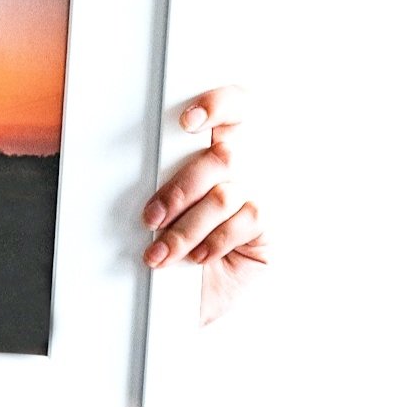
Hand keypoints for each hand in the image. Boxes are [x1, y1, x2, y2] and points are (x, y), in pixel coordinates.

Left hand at [141, 85, 268, 324]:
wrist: (183, 300)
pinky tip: (199, 257)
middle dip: (179, 191)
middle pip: (222, 156)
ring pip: (222, 196)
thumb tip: (136, 164)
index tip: (187, 122)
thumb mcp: (164, 207)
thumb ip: (165, 175)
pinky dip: (213, 242)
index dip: (217, 105)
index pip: (234, 108)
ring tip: (162, 252)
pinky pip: (244, 222)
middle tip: (151, 218)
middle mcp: (245, 168)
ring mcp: (261, 195)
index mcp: (216, 148)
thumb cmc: (171, 245)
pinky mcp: (269, 227)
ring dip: (185, 228)